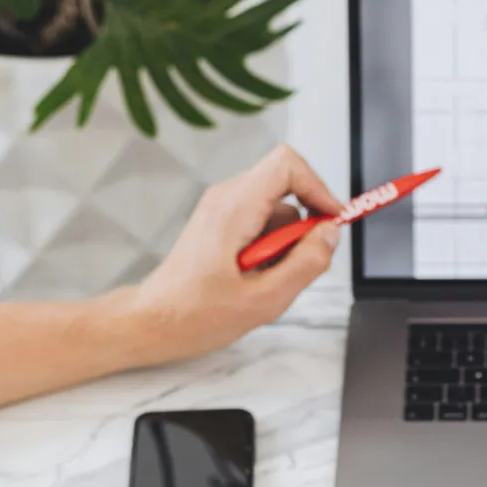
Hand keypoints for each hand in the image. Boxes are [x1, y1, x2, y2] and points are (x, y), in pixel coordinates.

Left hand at [125, 145, 343, 363]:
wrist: (154, 321)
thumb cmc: (196, 314)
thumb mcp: (264, 299)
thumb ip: (305, 264)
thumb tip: (330, 234)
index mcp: (235, 208)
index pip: (287, 165)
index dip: (318, 188)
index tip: (332, 220)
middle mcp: (227, 198)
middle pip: (287, 187)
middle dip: (303, 226)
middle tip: (297, 263)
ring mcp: (223, 208)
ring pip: (278, 209)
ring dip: (286, 243)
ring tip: (266, 279)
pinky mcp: (222, 222)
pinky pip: (263, 222)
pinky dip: (272, 247)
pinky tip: (255, 277)